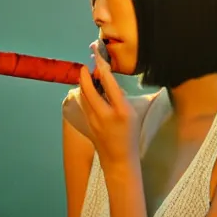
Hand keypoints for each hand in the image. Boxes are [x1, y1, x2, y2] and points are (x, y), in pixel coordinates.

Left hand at [76, 41, 139, 168]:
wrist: (119, 158)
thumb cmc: (131, 135)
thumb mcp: (133, 114)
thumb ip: (121, 98)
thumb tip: (111, 86)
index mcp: (120, 110)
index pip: (109, 83)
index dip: (102, 68)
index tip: (99, 58)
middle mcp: (104, 113)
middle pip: (89, 88)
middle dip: (85, 75)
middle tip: (87, 65)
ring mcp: (93, 120)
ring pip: (83, 96)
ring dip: (83, 83)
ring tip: (86, 75)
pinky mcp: (87, 124)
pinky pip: (83, 104)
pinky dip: (84, 94)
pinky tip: (87, 90)